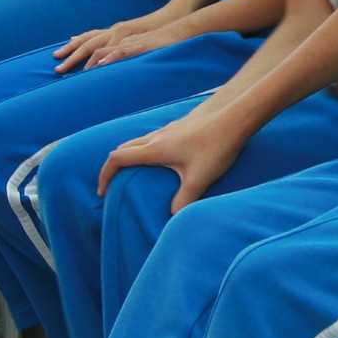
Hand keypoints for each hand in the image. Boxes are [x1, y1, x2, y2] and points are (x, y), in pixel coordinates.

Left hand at [55, 13, 187, 71]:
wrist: (181, 27)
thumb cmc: (161, 38)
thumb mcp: (139, 43)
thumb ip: (125, 49)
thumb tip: (113, 60)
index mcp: (117, 32)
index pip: (90, 37)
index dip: (74, 45)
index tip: (59, 54)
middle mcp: (118, 32)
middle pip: (89, 42)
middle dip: (71, 55)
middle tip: (57, 69)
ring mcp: (127, 37)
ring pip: (100, 47)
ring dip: (85, 60)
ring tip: (72, 72)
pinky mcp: (139, 43)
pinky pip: (120, 51)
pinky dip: (108, 58)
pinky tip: (99, 65)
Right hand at [97, 107, 245, 212]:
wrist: (234, 120)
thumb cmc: (216, 148)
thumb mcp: (199, 180)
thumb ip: (183, 201)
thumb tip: (171, 217)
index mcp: (155, 149)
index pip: (117, 159)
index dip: (105, 175)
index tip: (102, 191)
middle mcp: (156, 137)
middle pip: (124, 149)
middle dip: (113, 167)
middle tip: (112, 184)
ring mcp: (168, 130)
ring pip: (138, 142)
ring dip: (130, 157)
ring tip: (134, 175)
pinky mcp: (179, 127)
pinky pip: (153, 139)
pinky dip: (146, 151)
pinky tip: (163, 162)